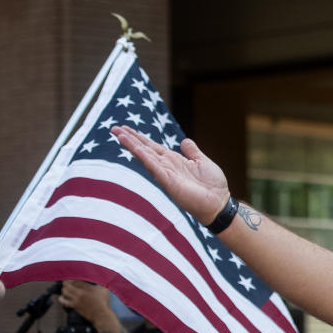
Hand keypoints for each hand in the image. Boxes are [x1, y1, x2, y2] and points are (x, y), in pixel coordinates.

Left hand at [58, 280, 113, 326]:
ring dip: (64, 289)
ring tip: (64, 289)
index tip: (71, 278)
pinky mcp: (74, 306)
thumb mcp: (104, 290)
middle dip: (66, 282)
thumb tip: (98, 280)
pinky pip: (64, 302)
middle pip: (68, 284)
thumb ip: (100, 284)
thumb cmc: (104, 303)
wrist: (101, 315)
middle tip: (65, 283)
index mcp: (87, 287)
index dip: (72, 278)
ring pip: (65, 291)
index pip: (75, 279)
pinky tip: (61, 298)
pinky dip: (61, 299)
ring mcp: (76, 299)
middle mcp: (80, 292)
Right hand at [112, 125, 229, 224]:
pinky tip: (136, 149)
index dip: (139, 137)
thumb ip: (192, 151)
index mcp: (173, 161)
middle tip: (113, 128)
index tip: (125, 128)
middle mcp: (166, 167)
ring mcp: (166, 175)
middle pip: (144, 150)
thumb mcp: (202, 162)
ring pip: (145, 157)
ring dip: (132, 146)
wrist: (219, 204)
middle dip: (129, 139)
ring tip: (119, 135)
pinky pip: (155, 168)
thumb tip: (184, 141)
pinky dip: (145, 158)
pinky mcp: (169, 183)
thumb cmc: (213, 186)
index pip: (152, 147)